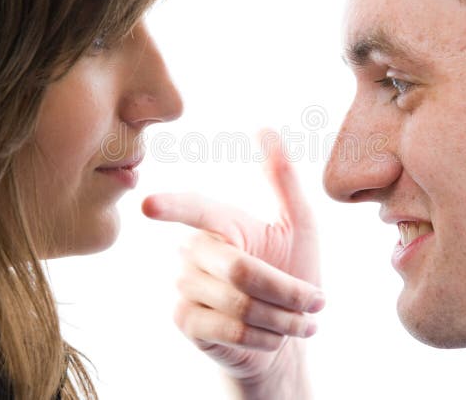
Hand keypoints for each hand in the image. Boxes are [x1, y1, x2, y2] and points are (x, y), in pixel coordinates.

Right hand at [142, 130, 322, 384]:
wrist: (287, 334)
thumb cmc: (293, 272)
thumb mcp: (298, 225)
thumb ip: (283, 180)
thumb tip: (264, 128)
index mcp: (220, 223)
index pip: (194, 209)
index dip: (172, 207)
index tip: (149, 205)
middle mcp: (194, 250)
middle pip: (242, 271)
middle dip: (289, 291)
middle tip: (316, 301)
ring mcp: (185, 285)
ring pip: (241, 304)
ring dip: (284, 317)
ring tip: (299, 320)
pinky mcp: (186, 320)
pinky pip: (231, 330)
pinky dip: (266, 336)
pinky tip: (274, 337)